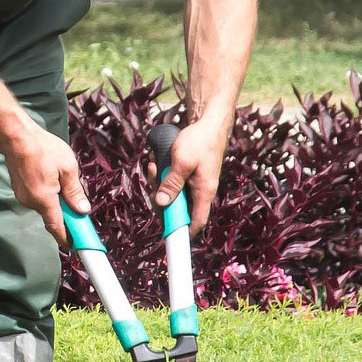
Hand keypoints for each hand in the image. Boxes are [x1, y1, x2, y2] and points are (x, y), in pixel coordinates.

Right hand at [3, 123, 88, 247]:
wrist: (15, 135)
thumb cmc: (42, 148)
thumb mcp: (67, 168)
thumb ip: (75, 192)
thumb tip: (83, 210)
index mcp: (44, 200)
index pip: (57, 228)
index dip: (69, 239)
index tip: (78, 245)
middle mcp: (30, 202)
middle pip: (52, 216)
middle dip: (65, 212)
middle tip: (78, 204)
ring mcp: (22, 195)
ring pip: (44, 204)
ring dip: (55, 200)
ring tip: (61, 178)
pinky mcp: (19, 187)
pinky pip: (36, 196)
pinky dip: (46, 193)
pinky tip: (49, 175)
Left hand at [149, 121, 224, 235]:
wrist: (208, 123)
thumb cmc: (199, 141)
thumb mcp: (182, 162)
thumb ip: (172, 183)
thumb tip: (162, 203)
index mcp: (204, 192)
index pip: (197, 222)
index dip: (184, 232)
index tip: (168, 237)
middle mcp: (200, 191)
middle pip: (178, 208)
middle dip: (161, 199)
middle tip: (153, 182)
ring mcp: (193, 183)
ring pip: (171, 194)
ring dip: (158, 183)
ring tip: (154, 166)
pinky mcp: (187, 175)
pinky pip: (171, 181)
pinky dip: (161, 174)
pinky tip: (156, 162)